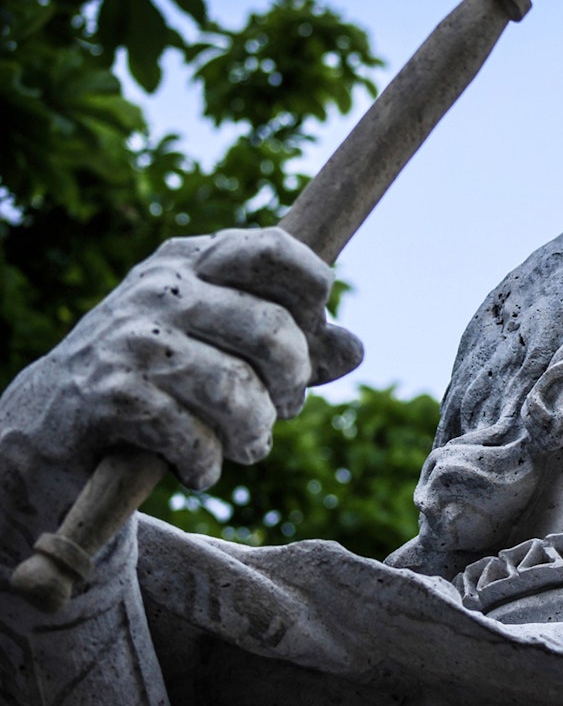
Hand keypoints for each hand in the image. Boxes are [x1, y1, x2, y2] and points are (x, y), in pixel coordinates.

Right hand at [4, 228, 361, 490]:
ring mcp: (133, 338)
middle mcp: (162, 287)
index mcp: (195, 259)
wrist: (52, 422)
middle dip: (292, 385)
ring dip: (255, 434)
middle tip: (283, 410)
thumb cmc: (159, 377)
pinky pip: (192, 435)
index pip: (276, 248)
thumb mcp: (224, 344)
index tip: (309, 337)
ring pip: (237, 389)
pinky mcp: (110, 394)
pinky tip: (199, 469)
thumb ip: (293, 344)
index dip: (314, 296)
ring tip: (248, 447)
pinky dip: (207, 464)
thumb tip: (355, 349)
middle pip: (273, 330)